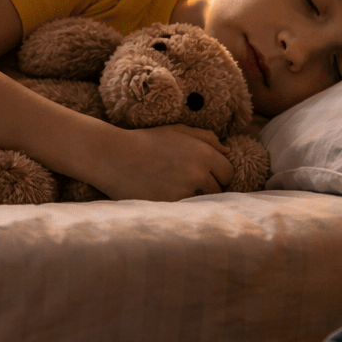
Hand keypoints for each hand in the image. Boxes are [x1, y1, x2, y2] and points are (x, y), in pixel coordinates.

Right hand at [87, 123, 235, 201]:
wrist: (113, 156)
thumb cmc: (145, 141)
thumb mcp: (176, 131)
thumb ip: (205, 138)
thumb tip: (227, 151)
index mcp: (203, 153)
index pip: (228, 173)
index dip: (218, 175)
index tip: (205, 176)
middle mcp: (198, 173)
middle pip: (218, 190)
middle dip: (207, 187)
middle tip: (187, 184)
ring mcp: (184, 192)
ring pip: (202, 202)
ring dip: (194, 198)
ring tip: (176, 190)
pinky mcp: (170, 206)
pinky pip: (186, 210)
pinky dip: (180, 206)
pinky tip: (166, 196)